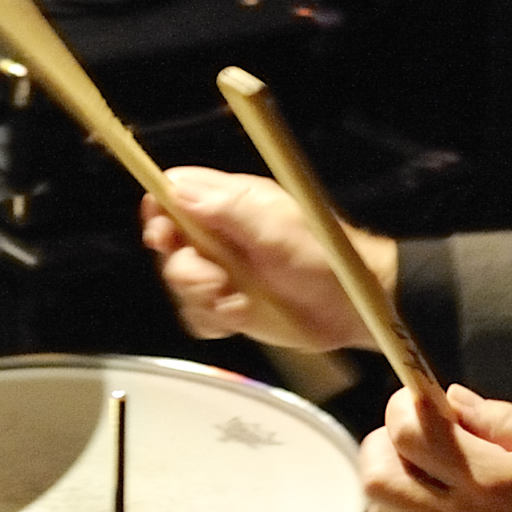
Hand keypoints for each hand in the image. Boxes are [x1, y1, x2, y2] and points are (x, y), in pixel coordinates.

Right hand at [144, 168, 387, 351]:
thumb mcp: (276, 228)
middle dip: (184, 268)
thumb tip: (177, 190)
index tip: (165, 236)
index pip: (173, 193)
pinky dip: (212, 320)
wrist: (351, 309)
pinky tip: (237, 318)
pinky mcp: (227, 304)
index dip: (160, 212)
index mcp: (231, 202)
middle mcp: (220, 235)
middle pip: (168, 244)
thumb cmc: (325, 259)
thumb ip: (227, 209)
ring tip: (236, 300)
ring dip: (202, 298)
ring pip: (179, 283)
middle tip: (215, 278)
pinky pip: (195, 314)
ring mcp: (223, 270)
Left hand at [356, 385, 511, 511]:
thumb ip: (505, 423)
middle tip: (412, 435)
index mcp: (489, 482)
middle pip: (378, 477)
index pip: (411, 434)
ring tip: (420, 477)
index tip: (417, 396)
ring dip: (389, 488)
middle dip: (383, 444)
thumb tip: (456, 400)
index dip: (404, 405)